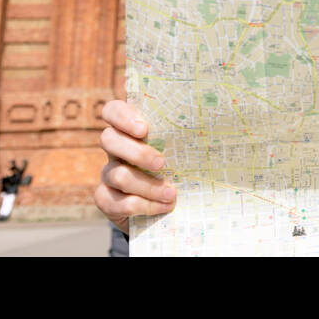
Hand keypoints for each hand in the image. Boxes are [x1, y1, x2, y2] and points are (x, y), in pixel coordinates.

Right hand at [94, 99, 175, 232]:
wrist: (164, 205)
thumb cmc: (176, 166)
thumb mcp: (179, 148)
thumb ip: (183, 135)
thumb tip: (212, 123)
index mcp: (129, 129)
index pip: (112, 111)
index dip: (122, 117)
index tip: (144, 128)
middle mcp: (115, 149)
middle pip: (108, 140)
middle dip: (137, 153)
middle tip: (161, 163)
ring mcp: (108, 174)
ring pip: (118, 175)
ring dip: (148, 186)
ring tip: (171, 193)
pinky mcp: (106, 199)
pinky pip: (117, 202)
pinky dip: (144, 205)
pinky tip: (164, 206)